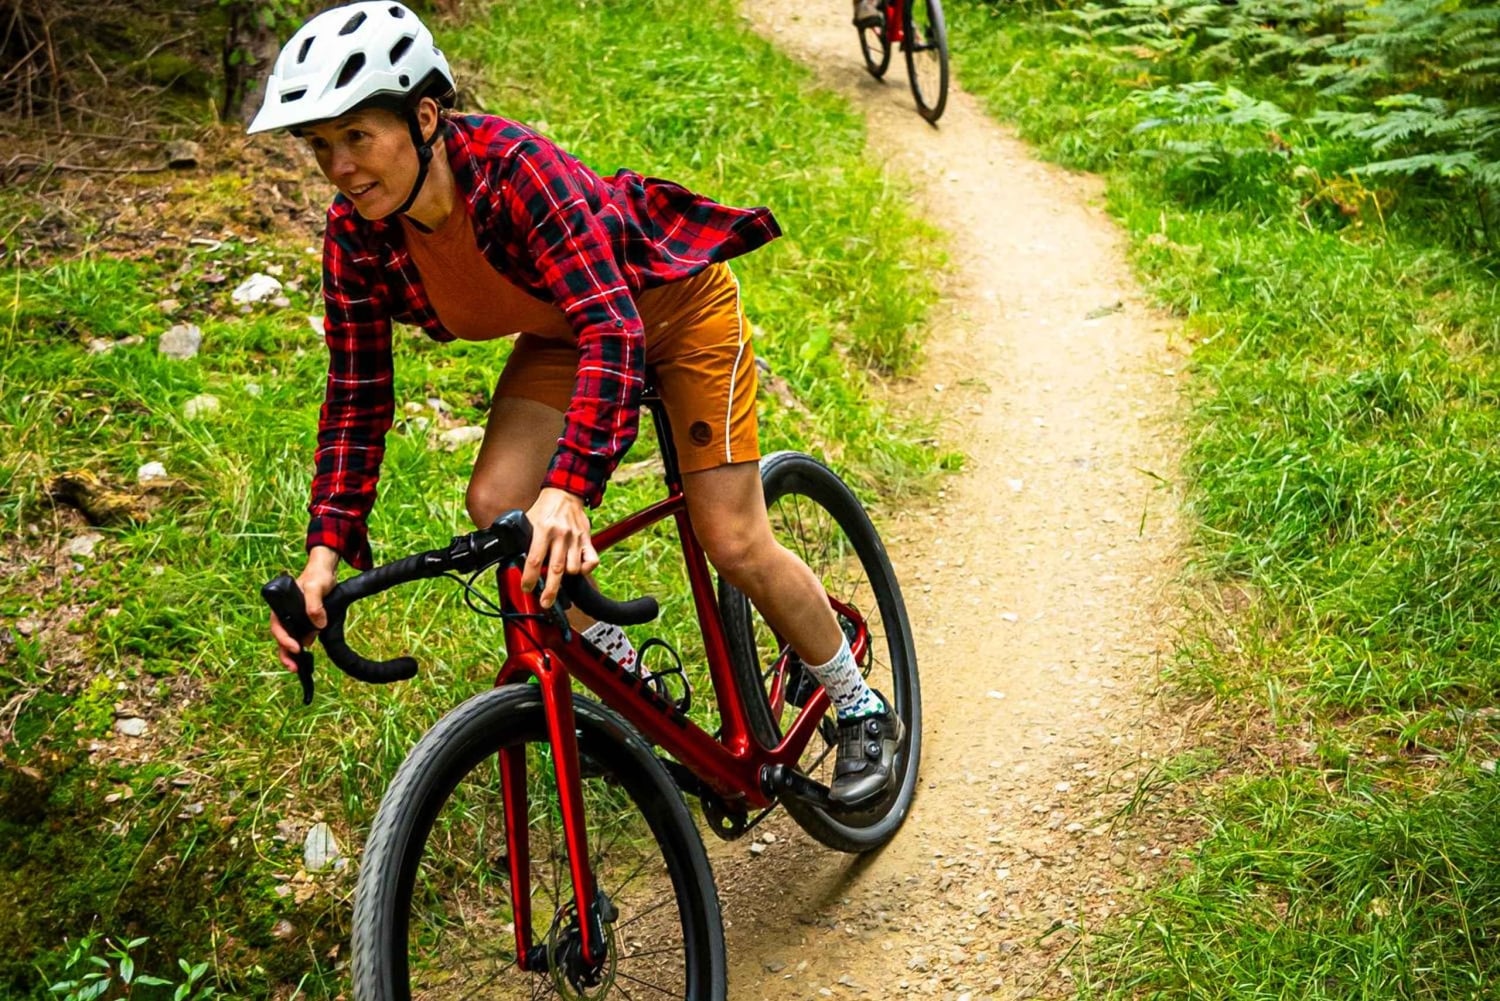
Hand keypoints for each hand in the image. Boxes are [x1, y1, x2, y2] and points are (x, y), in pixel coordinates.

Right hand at [269, 546, 338, 671]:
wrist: (325, 572)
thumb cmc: (317, 576)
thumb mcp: (316, 587)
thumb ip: (314, 604)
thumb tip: (318, 625)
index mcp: (281, 607)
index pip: (278, 627)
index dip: (285, 640)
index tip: (296, 648)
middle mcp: (286, 615)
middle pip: (282, 638)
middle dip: (286, 654)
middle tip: (294, 668)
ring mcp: (295, 619)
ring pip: (291, 640)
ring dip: (294, 654)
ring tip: (301, 666)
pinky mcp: (305, 622)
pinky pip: (302, 636)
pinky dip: (304, 646)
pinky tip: (309, 655)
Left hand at [523, 487, 598, 607]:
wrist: (564, 493)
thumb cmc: (545, 509)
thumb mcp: (529, 520)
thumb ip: (524, 539)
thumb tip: (512, 559)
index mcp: (543, 530)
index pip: (535, 560)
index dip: (530, 578)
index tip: (527, 588)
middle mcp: (561, 535)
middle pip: (556, 569)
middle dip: (550, 590)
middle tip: (545, 603)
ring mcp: (576, 538)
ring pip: (573, 568)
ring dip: (565, 577)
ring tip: (559, 577)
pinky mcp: (587, 539)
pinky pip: (592, 560)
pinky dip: (586, 569)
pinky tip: (578, 570)